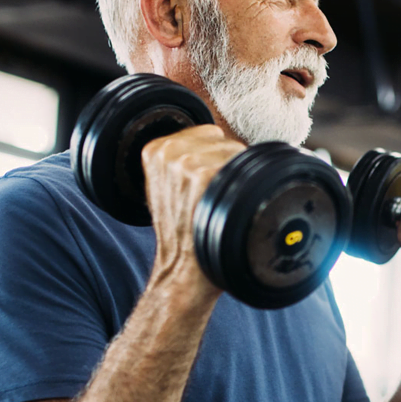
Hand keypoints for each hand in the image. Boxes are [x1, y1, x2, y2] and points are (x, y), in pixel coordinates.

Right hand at [141, 125, 245, 296]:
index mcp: (155, 149)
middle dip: (227, 166)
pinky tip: (228, 207)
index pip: (208, 134)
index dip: (215, 158)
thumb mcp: (166, 188)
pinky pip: (242, 168)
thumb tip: (218, 142)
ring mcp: (186, 163)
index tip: (205, 186)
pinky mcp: (205, 176)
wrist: (183, 268)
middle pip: (224, 141)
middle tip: (213, 199)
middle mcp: (168, 152)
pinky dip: (245, 188)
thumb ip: (182, 160)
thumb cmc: (181, 232)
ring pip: (236, 153)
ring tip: (220, 204)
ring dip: (237, 178)